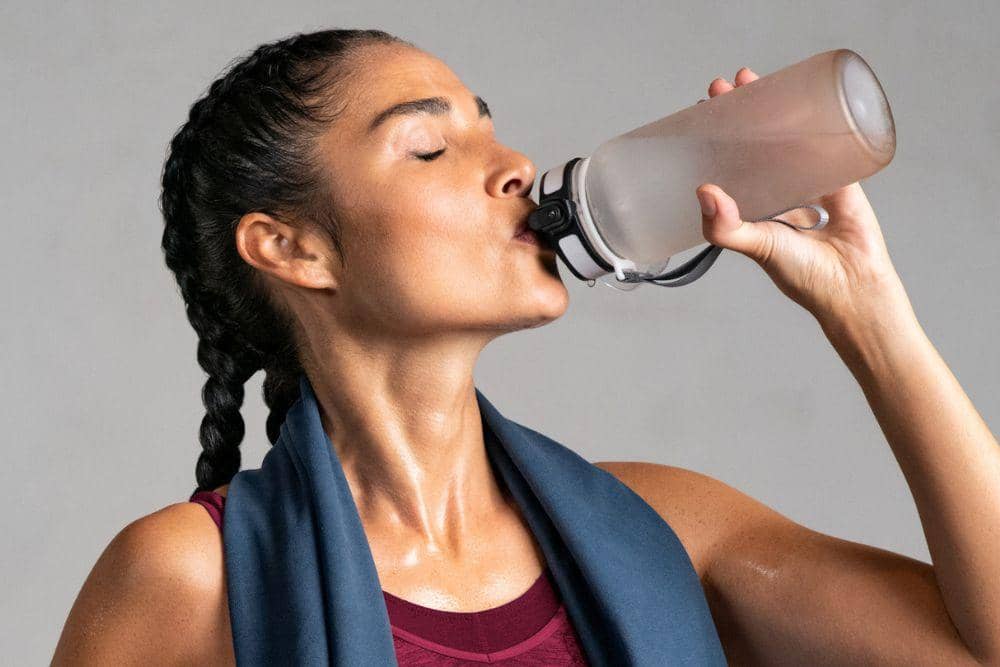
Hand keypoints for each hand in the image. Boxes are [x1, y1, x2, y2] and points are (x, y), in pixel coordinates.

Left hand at [694, 68, 906, 323]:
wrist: (853, 285)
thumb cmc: (802, 274)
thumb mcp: (756, 246)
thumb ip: (727, 227)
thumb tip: (703, 190)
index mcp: (752, 206)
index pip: (727, 162)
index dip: (714, 136)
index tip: (703, 110)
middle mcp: (777, 190)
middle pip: (754, 141)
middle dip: (740, 112)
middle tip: (725, 86)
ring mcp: (808, 181)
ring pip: (787, 135)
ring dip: (773, 106)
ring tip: (753, 80)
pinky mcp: (840, 176)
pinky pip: (826, 141)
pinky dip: (816, 119)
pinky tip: (805, 95)